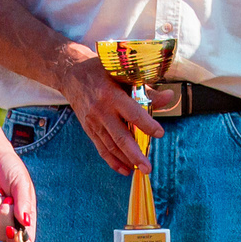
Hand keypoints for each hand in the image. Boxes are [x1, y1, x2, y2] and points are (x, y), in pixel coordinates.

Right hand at [59, 56, 163, 176]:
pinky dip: (113, 161)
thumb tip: (169, 97)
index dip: (147, 125)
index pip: (132, 113)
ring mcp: (93, 122)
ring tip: (141, 170)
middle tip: (148, 167)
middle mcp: (101, 111)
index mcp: (111, 94)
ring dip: (126, 160)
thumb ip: (146, 89)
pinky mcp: (89, 129)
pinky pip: (101, 148)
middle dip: (135, 154)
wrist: (71, 75)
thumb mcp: (122, 73)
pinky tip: (125, 169)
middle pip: (120, 137)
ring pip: (111, 146)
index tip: (160, 133)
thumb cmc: (101, 71)